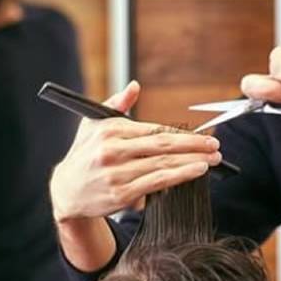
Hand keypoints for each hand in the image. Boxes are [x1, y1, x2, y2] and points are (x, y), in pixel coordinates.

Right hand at [50, 81, 222, 221]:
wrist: (65, 191)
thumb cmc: (83, 155)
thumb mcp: (93, 124)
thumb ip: (117, 103)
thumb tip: (135, 86)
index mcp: (110, 130)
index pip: (153, 129)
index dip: (181, 134)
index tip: (202, 136)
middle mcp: (112, 150)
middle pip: (162, 146)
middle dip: (193, 145)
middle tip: (214, 145)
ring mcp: (117, 173)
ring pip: (162, 164)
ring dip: (192, 162)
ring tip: (212, 159)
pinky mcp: (121, 194)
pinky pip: (157, 182)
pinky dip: (179, 176)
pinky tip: (195, 172)